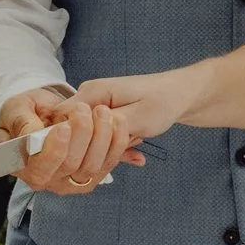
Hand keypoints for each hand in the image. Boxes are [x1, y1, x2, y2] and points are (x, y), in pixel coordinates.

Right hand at [1, 89, 143, 195]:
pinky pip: (109, 163)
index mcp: (24, 167)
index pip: (40, 168)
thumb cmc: (26, 114)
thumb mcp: (15, 110)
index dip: (54, 150)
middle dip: (81, 135)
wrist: (45, 115)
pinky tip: (117, 122)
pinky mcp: (93, 175)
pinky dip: (117, 143)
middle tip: (83, 109)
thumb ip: (21, 120)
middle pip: (70, 166)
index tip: (64, 126)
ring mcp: (72, 181)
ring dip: (101, 137)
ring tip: (101, 111)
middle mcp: (48, 180)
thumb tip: (33, 132)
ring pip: (92, 166)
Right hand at [72, 66, 206, 146]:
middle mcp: (88, 99)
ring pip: (89, 142)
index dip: (72, 142)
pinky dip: (118, 150)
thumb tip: (75, 133)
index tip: (98, 148)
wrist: (184, 96)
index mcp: (91, 92)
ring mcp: (96, 110)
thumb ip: (104, 127)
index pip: (59, 122)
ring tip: (136, 137)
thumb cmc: (164, 102)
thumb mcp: (136, 118)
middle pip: (74, 135)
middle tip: (128, 138)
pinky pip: (101, 142)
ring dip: (112, 149)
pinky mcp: (105, 120)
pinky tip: (137, 152)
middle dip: (99, 147)